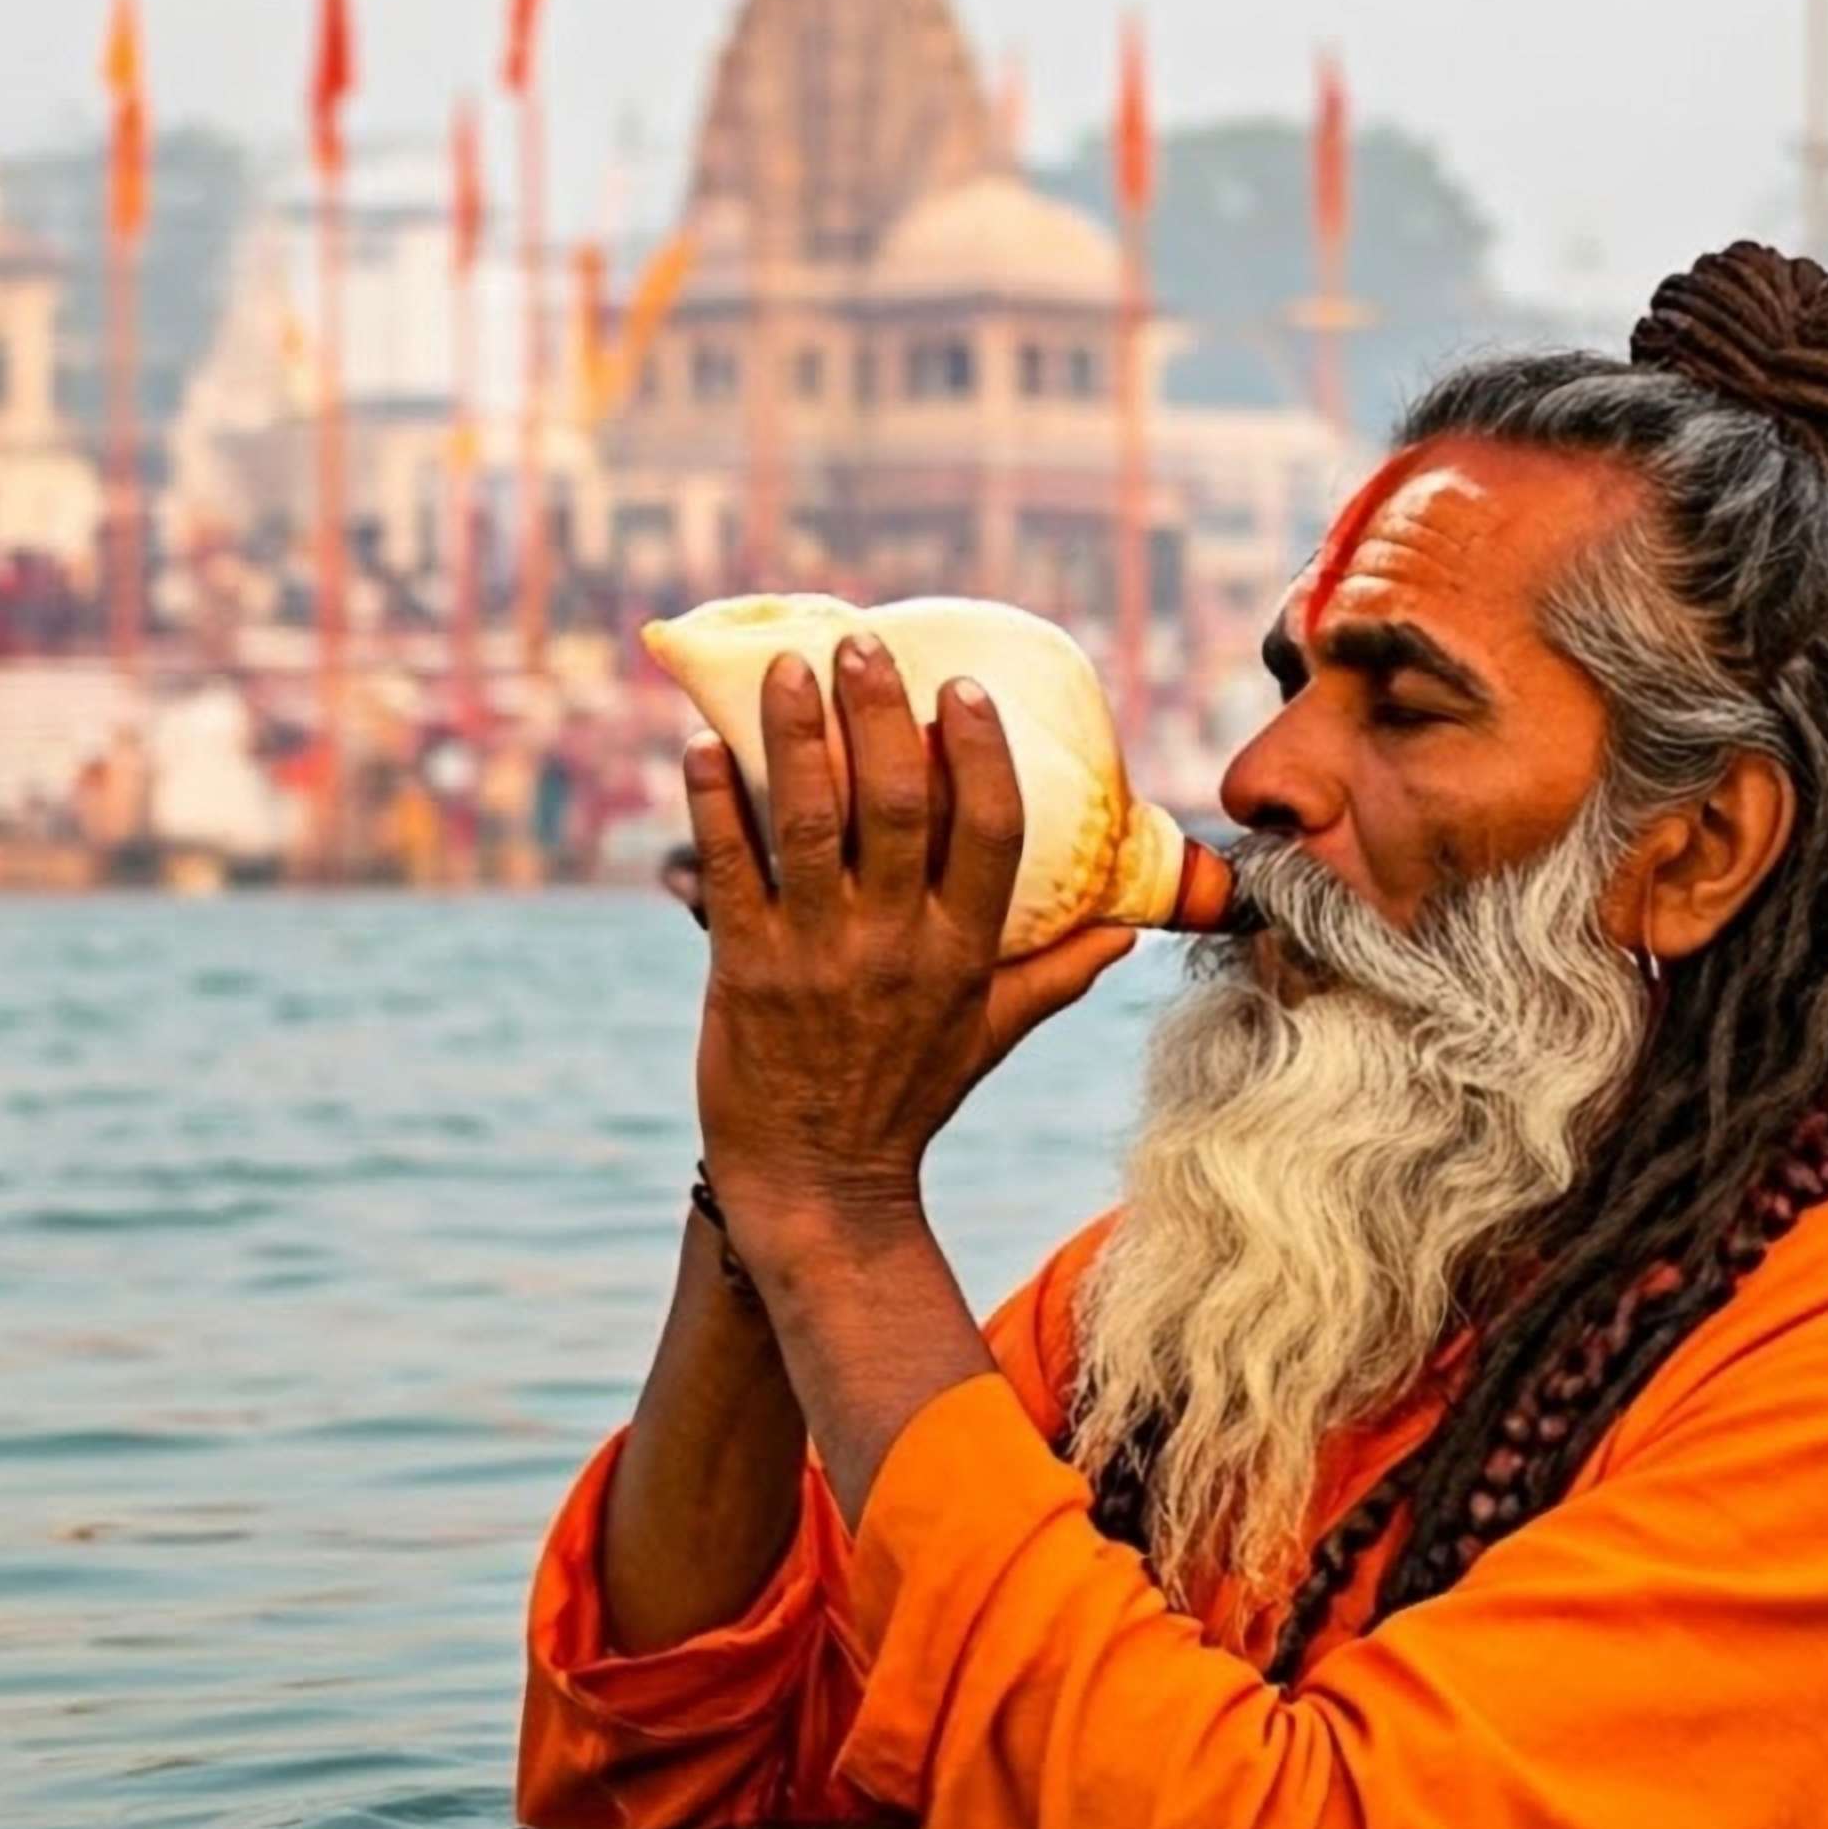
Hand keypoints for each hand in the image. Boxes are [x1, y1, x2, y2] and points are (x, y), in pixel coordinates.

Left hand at [678, 635, 1135, 1277]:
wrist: (819, 1183)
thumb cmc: (909, 1099)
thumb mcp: (994, 1035)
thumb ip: (1057, 974)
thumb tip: (1125, 931)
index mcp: (963, 953)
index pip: (990, 832)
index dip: (978, 752)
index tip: (960, 688)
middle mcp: (894, 946)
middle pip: (894, 804)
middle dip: (879, 712)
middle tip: (863, 645)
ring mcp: (816, 956)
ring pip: (807, 820)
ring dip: (795, 733)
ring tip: (789, 666)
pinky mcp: (744, 969)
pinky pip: (729, 866)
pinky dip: (713, 800)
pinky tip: (702, 744)